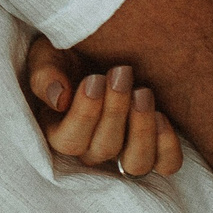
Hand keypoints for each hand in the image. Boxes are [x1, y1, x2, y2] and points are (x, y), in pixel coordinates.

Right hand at [23, 38, 182, 177]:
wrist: (102, 48)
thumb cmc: (69, 52)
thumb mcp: (48, 55)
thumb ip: (45, 74)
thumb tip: (58, 99)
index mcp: (58, 131)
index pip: (70, 142)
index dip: (84, 115)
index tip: (94, 80)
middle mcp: (91, 150)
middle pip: (104, 148)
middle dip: (115, 109)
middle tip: (121, 72)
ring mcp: (124, 153)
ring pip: (136, 164)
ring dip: (142, 129)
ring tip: (143, 93)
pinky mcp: (154, 148)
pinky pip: (166, 163)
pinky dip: (167, 144)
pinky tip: (161, 114)